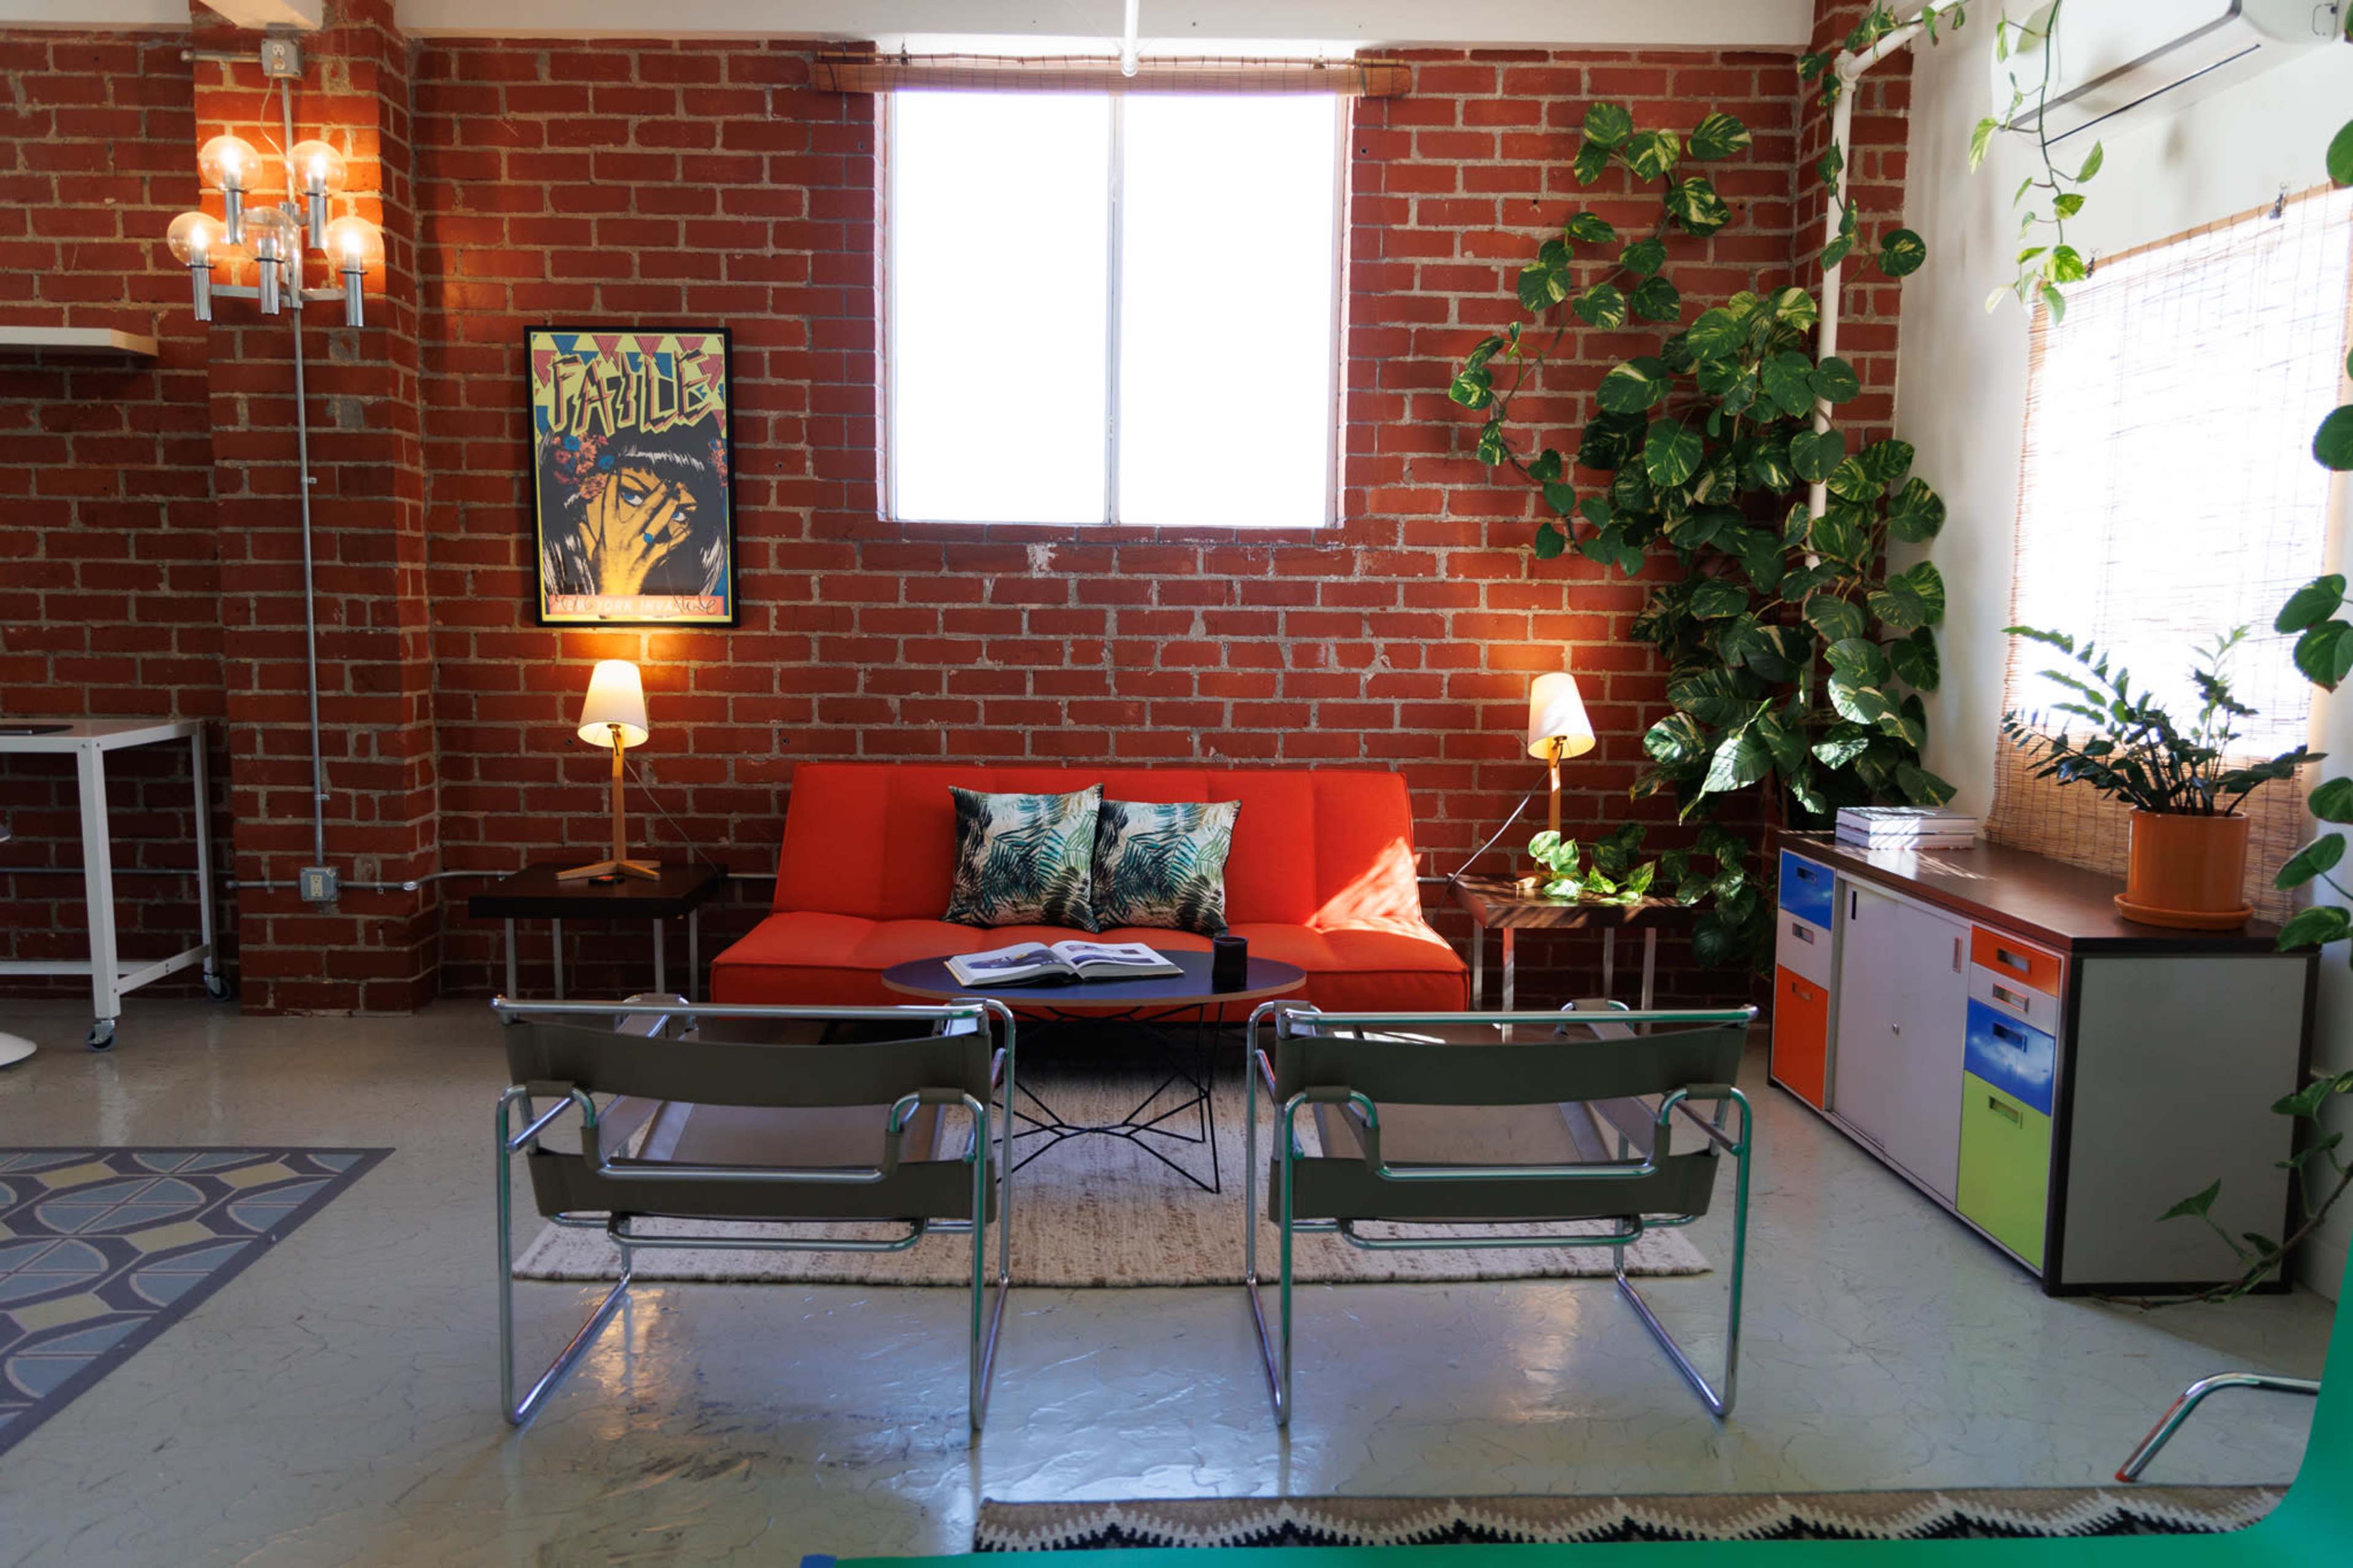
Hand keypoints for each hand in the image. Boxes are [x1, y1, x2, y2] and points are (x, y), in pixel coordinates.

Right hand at [582, 472, 689, 596]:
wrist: (615, 594)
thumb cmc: (602, 572)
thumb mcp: (591, 551)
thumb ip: (585, 533)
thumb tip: (577, 519)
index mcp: (609, 532)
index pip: (609, 503)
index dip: (612, 485)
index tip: (616, 469)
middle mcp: (626, 537)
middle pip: (644, 510)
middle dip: (657, 493)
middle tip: (667, 481)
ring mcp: (641, 547)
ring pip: (659, 523)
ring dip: (669, 508)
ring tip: (677, 494)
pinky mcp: (653, 557)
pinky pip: (670, 543)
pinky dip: (681, 535)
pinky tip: (689, 525)